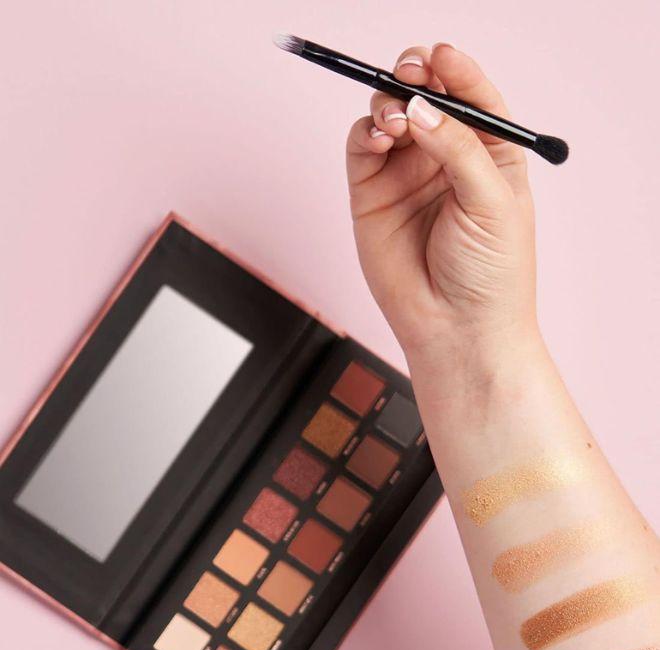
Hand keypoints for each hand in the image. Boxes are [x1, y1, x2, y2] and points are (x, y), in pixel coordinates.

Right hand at [346, 43, 537, 374]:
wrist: (457, 331)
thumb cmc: (491, 276)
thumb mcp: (492, 201)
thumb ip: (459, 147)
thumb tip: (421, 106)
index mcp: (490, 154)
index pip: (472, 96)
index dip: (455, 71)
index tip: (439, 57)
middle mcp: (446, 158)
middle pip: (425, 97)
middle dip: (415, 77)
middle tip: (409, 74)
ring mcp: (407, 175)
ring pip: (390, 114)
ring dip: (388, 103)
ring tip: (395, 119)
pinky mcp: (372, 196)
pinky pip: (363, 147)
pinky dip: (366, 132)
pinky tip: (380, 136)